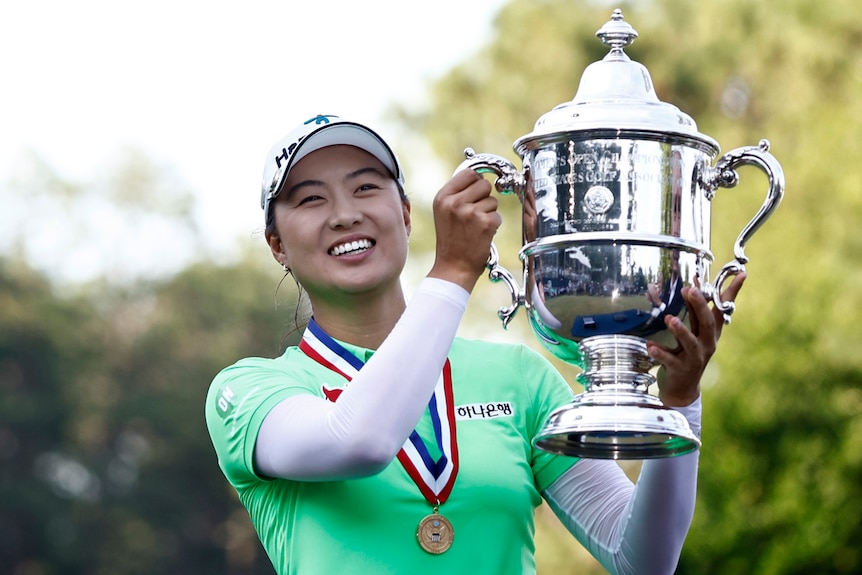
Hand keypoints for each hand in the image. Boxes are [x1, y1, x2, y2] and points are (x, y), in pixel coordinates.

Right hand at [428, 169, 501, 291]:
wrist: (453, 267)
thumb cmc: (451, 241)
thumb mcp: (444, 212)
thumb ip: (457, 193)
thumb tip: (478, 176)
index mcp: (442, 197)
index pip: (468, 173)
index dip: (476, 182)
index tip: (475, 192)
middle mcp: (454, 203)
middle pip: (484, 184)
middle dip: (484, 198)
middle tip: (474, 215)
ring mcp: (470, 212)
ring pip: (492, 201)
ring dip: (488, 213)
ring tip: (475, 227)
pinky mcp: (485, 223)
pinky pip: (497, 215)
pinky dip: (493, 225)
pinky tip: (481, 235)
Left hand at [647, 273, 745, 406]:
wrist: (683, 388)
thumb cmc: (689, 354)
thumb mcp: (696, 332)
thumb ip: (695, 311)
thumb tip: (693, 286)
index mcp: (712, 333)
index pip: (723, 309)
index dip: (731, 292)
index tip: (741, 274)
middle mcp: (707, 344)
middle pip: (707, 323)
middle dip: (699, 306)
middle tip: (689, 290)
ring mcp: (694, 358)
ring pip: (690, 342)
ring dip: (680, 330)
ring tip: (669, 319)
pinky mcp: (680, 369)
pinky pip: (669, 360)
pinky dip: (660, 352)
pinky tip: (649, 346)